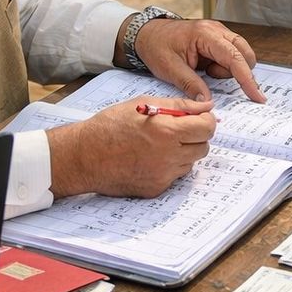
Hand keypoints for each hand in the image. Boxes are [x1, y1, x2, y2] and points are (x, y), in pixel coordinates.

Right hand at [47, 96, 214, 198]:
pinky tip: (150, 158)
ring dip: (184, 151)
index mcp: (167, 131)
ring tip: (161, 143)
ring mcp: (162, 176)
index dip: (206, 120)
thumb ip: (180, 105)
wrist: (83, 156)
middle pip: (204, 147)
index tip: (199, 117)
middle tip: (180, 129)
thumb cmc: (111, 125)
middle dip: (197, 136)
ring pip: (191, 162)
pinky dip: (170, 166)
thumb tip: (206, 106)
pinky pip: (175, 176)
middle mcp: (168, 156)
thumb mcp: (145, 103)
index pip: (207, 128)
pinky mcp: (155, 189)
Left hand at [131, 17, 264, 102]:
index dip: (247, 79)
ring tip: (204, 72)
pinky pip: (230, 55)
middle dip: (238, 72)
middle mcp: (217, 30)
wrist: (147, 34)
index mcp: (206, 34)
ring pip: (239, 55)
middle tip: (213, 79)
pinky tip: (206, 68)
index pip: (234, 58)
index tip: (257, 96)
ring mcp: (218, 32)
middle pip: (244, 53)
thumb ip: (191, 85)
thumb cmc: (156, 47)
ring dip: (227, 70)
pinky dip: (223, 66)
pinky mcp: (217, 38)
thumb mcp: (170, 69)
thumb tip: (207, 102)